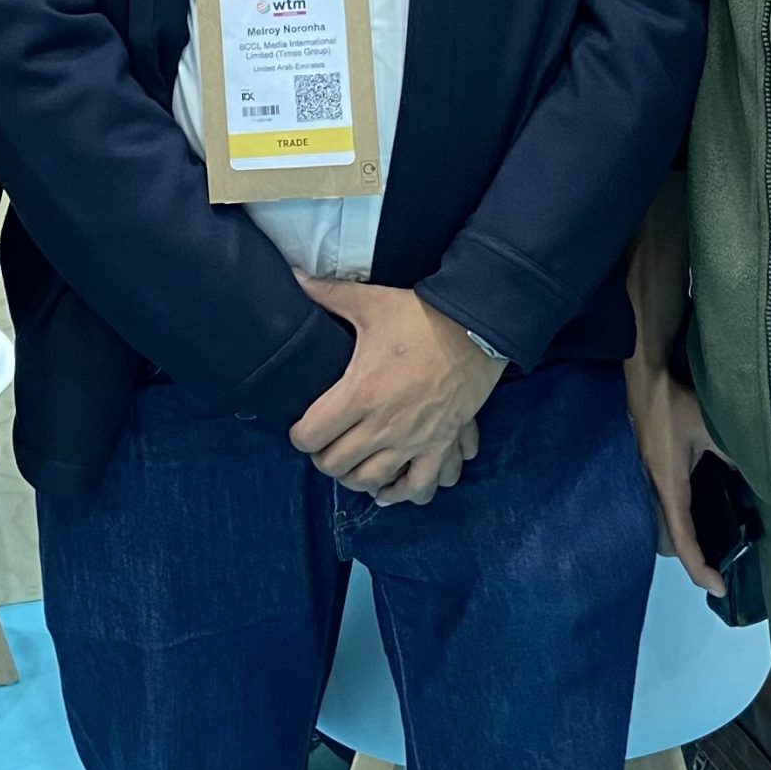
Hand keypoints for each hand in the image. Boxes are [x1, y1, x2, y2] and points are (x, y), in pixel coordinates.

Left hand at [288, 278, 504, 497]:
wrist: (476, 327)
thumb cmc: (420, 316)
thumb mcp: (370, 303)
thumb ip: (328, 294)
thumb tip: (293, 276)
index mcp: (359, 393)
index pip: (311, 437)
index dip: (299, 436)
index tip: (302, 428)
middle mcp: (383, 425)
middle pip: (335, 465)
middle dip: (323, 458)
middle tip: (325, 445)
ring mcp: (414, 440)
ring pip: (372, 481)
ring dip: (355, 478)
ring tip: (352, 465)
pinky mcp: (441, 444)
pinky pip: (420, 486)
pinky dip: (402, 493)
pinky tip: (390, 489)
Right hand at [625, 360, 725, 595]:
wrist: (644, 381)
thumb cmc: (674, 405)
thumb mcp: (710, 429)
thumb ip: (732, 455)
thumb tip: (755, 476)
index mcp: (670, 487)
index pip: (682, 540)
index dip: (699, 568)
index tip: (719, 588)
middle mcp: (655, 491)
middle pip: (668, 542)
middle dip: (691, 559)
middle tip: (719, 565)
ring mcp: (650, 482)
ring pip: (664, 526)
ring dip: (684, 540)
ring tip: (714, 542)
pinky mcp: (651, 471)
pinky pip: (665, 507)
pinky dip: (681, 520)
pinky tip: (701, 506)